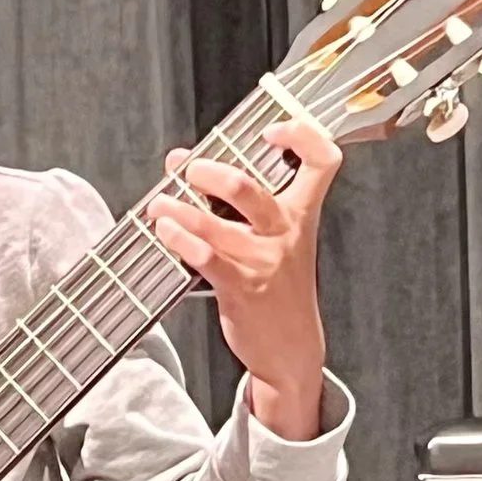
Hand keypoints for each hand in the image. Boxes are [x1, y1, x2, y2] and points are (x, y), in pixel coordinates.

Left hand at [141, 113, 341, 438]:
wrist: (291, 349)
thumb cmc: (276, 287)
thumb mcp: (270, 239)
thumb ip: (230, 199)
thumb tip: (180, 160)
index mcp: (301, 214)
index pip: (322, 162)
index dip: (303, 136)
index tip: (271, 131)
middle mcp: (286, 233)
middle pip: (252, 190)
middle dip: (213, 174)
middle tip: (191, 171)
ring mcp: (265, 261)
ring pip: (217, 225)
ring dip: (180, 210)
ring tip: (159, 204)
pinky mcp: (242, 288)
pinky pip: (206, 259)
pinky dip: (180, 241)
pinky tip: (164, 232)